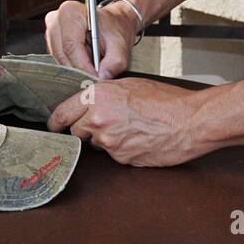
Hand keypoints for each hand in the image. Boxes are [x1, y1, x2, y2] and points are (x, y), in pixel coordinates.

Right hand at [44, 0, 133, 78]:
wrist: (112, 23)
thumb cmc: (114, 28)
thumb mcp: (121, 43)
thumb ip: (115, 61)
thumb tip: (102, 76)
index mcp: (71, 11)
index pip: (70, 45)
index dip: (83, 66)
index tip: (95, 77)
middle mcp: (56, 20)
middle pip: (63, 55)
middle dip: (80, 70)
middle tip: (97, 78)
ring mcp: (51, 32)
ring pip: (60, 61)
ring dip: (77, 69)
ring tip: (94, 67)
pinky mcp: (51, 43)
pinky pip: (59, 62)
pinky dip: (73, 67)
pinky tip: (86, 63)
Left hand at [47, 78, 204, 166]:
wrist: (188, 121)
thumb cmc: (165, 100)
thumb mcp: (130, 85)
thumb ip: (105, 94)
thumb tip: (92, 100)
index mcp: (97, 97)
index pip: (63, 113)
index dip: (57, 121)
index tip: (54, 125)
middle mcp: (98, 119)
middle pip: (77, 131)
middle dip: (86, 130)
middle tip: (105, 124)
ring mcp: (108, 142)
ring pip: (96, 144)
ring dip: (106, 139)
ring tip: (130, 129)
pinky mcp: (121, 158)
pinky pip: (114, 155)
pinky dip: (123, 149)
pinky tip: (139, 139)